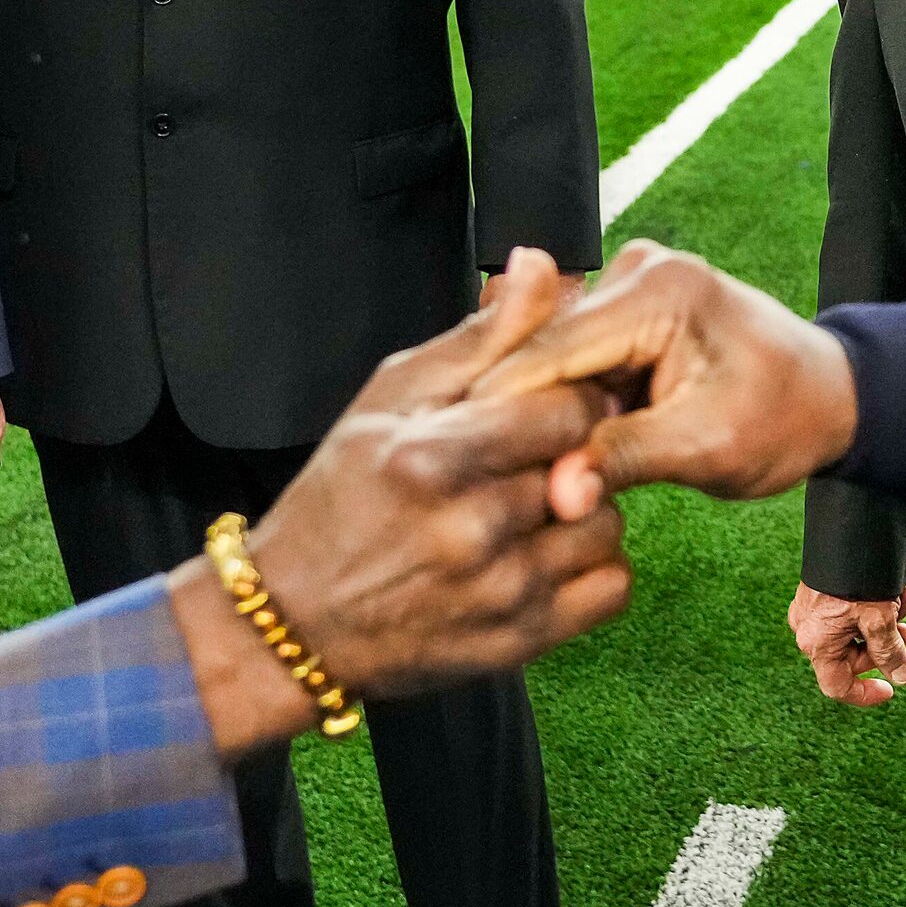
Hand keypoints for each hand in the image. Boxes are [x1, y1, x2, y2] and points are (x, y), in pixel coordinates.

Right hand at [172, 250, 626, 757]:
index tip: (550, 402)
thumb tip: (542, 265)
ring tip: (535, 504)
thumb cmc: (341, 496)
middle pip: (590, 462)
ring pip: (608, 525)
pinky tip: (550, 551)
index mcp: (433, 457)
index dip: (570, 395)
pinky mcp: (519, 641)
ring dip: (586, 508)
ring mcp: (499, 592)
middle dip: (576, 450)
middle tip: (540, 455)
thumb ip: (480, 338)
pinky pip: (611, 588)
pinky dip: (595, 567)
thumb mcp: (391, 398)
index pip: (567, 405)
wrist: (294, 622)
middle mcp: (470, 528)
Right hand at [472, 240, 858, 521]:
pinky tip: (532, 453)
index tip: (451, 458)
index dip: (500, 406)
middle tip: (463, 477)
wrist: (830, 398)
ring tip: (490, 471)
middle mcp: (638, 272)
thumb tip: (561, 493)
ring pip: (552, 358)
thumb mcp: (710, 447)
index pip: (554, 348)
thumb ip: (628, 459)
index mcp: (662, 290)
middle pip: (545, 349)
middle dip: (511, 412)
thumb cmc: (788, 419)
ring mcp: (630, 289)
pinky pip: (572, 362)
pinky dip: (557, 406)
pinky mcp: (625, 315)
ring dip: (531, 412)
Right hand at [790, 581, 905, 705]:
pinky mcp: (819, 594)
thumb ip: (889, 652)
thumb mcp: (880, 619)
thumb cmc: (855, 576)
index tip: (890, 689)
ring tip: (904, 600)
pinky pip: (848, 612)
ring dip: (884, 622)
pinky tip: (894, 591)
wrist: (847, 531)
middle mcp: (808, 630)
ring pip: (854, 632)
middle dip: (883, 645)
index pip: (837, 685)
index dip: (864, 693)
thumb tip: (900, 676)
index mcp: (816, 643)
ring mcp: (812, 611)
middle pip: (851, 656)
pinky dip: (872, 608)